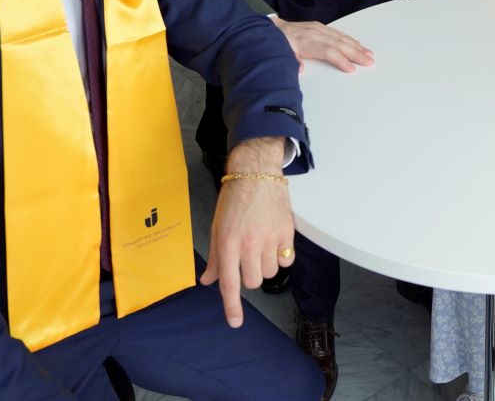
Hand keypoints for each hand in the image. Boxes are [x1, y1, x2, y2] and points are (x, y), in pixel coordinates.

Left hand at [199, 137, 294, 326]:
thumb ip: (214, 257)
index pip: (229, 283)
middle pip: (254, 282)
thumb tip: (208, 280)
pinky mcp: (287, 232)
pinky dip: (281, 256)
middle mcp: (249, 243)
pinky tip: (275, 242)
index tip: (235, 322)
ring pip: (271, 272)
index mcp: (228, 243)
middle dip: (250, 275)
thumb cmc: (234, 198)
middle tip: (247, 258)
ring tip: (261, 245)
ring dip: (265, 265)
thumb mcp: (217, 227)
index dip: (232, 306)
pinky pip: (286, 259)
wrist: (257, 173)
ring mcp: (270, 238)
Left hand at [274, 18, 373, 72]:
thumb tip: (299, 69)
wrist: (272, 29)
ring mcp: (318, 28)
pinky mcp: (320, 27)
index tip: (352, 69)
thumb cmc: (277, 44)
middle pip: (339, 43)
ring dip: (356, 46)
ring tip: (369, 54)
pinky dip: (350, 39)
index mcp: (305, 41)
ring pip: (341, 37)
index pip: (328, 51)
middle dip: (356, 53)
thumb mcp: (280, 55)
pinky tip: (358, 44)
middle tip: (369, 62)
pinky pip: (338, 33)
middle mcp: (314, 33)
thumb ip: (291, 62)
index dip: (340, 60)